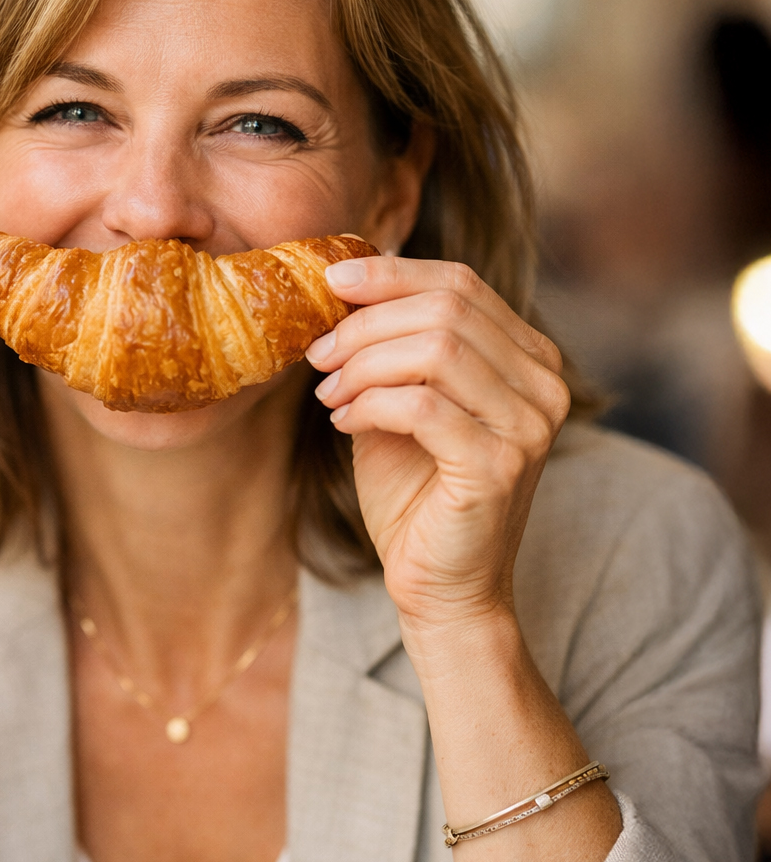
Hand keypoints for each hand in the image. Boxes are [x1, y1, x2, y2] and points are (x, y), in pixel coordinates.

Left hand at [306, 258, 569, 629]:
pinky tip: (343, 421)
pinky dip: (370, 404)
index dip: (392, 274)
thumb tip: (346, 284)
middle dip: (366, 322)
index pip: (462, 284)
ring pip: (436, 350)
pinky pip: (422, 406)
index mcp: (529, 358)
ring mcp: (530, 426)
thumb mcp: (398, 402)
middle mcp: (544, 385)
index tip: (331, 280)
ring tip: (328, 391)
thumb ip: (389, 348)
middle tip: (317, 352)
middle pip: (446, 309)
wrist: (441, 587)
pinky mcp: (499, 465)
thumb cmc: (415, 494)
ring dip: (363, 363)